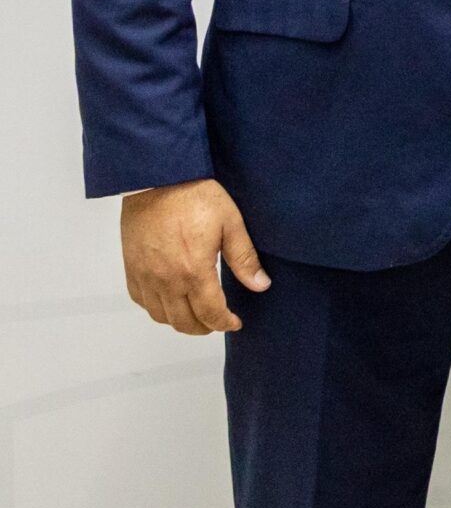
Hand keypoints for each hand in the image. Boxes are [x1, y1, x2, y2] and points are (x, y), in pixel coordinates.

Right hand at [121, 178, 267, 334]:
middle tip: (218, 321)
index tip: (234, 322)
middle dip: (204, 327)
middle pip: (183, 322)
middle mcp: (165, 280)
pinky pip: (141, 300)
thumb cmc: (194, 196)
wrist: (157, 180)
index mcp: (193, 271)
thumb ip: (244, 259)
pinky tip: (170, 301)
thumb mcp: (231, 224)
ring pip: (160, 316)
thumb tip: (260, 285)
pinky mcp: (131, 268)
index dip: (224, 323)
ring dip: (180, 321)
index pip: (210, 313)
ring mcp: (145, 276)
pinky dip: (156, 308)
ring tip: (196, 314)